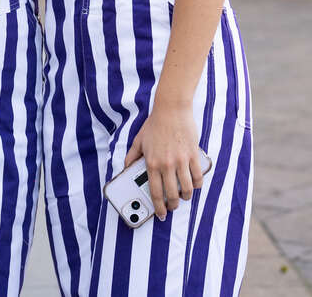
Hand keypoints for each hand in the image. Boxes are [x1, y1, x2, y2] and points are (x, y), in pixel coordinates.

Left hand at [124, 105, 202, 220]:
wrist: (171, 109)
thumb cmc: (155, 124)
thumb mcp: (139, 140)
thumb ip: (132, 156)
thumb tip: (126, 168)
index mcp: (151, 162)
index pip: (155, 192)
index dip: (158, 207)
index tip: (161, 214)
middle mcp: (166, 164)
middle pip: (171, 194)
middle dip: (173, 206)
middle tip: (173, 207)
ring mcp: (180, 160)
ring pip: (186, 189)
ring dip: (186, 197)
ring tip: (184, 197)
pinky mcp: (193, 155)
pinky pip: (197, 177)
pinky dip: (197, 185)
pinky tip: (194, 185)